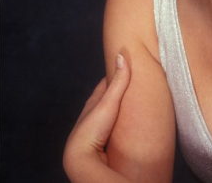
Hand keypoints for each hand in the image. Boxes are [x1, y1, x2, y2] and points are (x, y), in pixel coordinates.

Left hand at [63, 54, 130, 181]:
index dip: (113, 77)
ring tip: (130, 109)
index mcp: (93, 103)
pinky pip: (111, 131)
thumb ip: (118, 82)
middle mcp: (92, 115)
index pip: (103, 85)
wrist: (81, 157)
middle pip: (105, 100)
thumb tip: (121, 55)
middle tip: (130, 87)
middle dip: (116, 94)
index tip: (123, 68)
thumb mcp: (108, 103)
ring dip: (117, 112)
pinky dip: (118, 127)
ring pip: (107, 117)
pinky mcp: (100, 143)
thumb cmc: (92, 128)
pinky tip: (124, 131)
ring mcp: (95, 129)